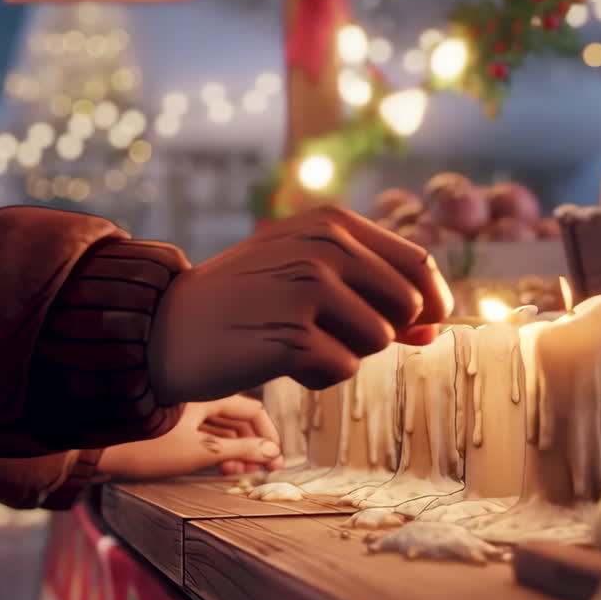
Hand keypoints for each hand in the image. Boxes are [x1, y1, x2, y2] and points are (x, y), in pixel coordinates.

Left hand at [95, 395, 282, 479]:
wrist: (99, 451)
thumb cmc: (148, 447)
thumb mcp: (201, 451)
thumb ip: (240, 449)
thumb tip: (271, 452)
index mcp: (207, 396)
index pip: (253, 410)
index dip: (268, 435)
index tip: (276, 460)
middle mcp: (197, 400)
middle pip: (239, 419)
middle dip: (253, 444)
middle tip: (262, 471)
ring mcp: (184, 414)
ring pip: (222, 429)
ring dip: (236, 450)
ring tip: (239, 473)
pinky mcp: (171, 429)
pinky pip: (205, 436)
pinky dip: (217, 451)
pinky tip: (219, 468)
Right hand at [148, 206, 452, 403]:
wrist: (166, 328)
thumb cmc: (246, 304)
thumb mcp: (309, 281)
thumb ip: (372, 297)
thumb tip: (435, 329)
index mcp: (331, 223)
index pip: (418, 263)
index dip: (432, 302)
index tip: (424, 327)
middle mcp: (324, 246)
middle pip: (409, 307)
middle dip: (383, 333)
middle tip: (331, 335)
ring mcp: (308, 288)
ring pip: (380, 341)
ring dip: (346, 354)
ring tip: (296, 343)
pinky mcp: (292, 334)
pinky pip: (343, 369)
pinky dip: (317, 376)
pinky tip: (277, 361)